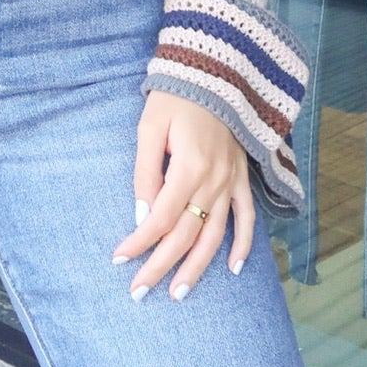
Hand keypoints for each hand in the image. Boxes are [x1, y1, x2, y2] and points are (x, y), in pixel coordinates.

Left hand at [112, 92, 253, 300]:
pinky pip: (247, 217)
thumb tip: (141, 216)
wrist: (215, 73)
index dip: (138, 243)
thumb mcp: (150, 129)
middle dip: (160, 267)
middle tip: (139, 292)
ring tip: (179, 293)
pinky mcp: (241, 178)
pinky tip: (233, 269)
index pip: (160, 219)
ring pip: (215, 236)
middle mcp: (213, 182)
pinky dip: (244, 245)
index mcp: (188, 169)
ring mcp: (231, 182)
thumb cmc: (176, 98)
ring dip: (197, 268)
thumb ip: (145, 173)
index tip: (119, 260)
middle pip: (185, 235)